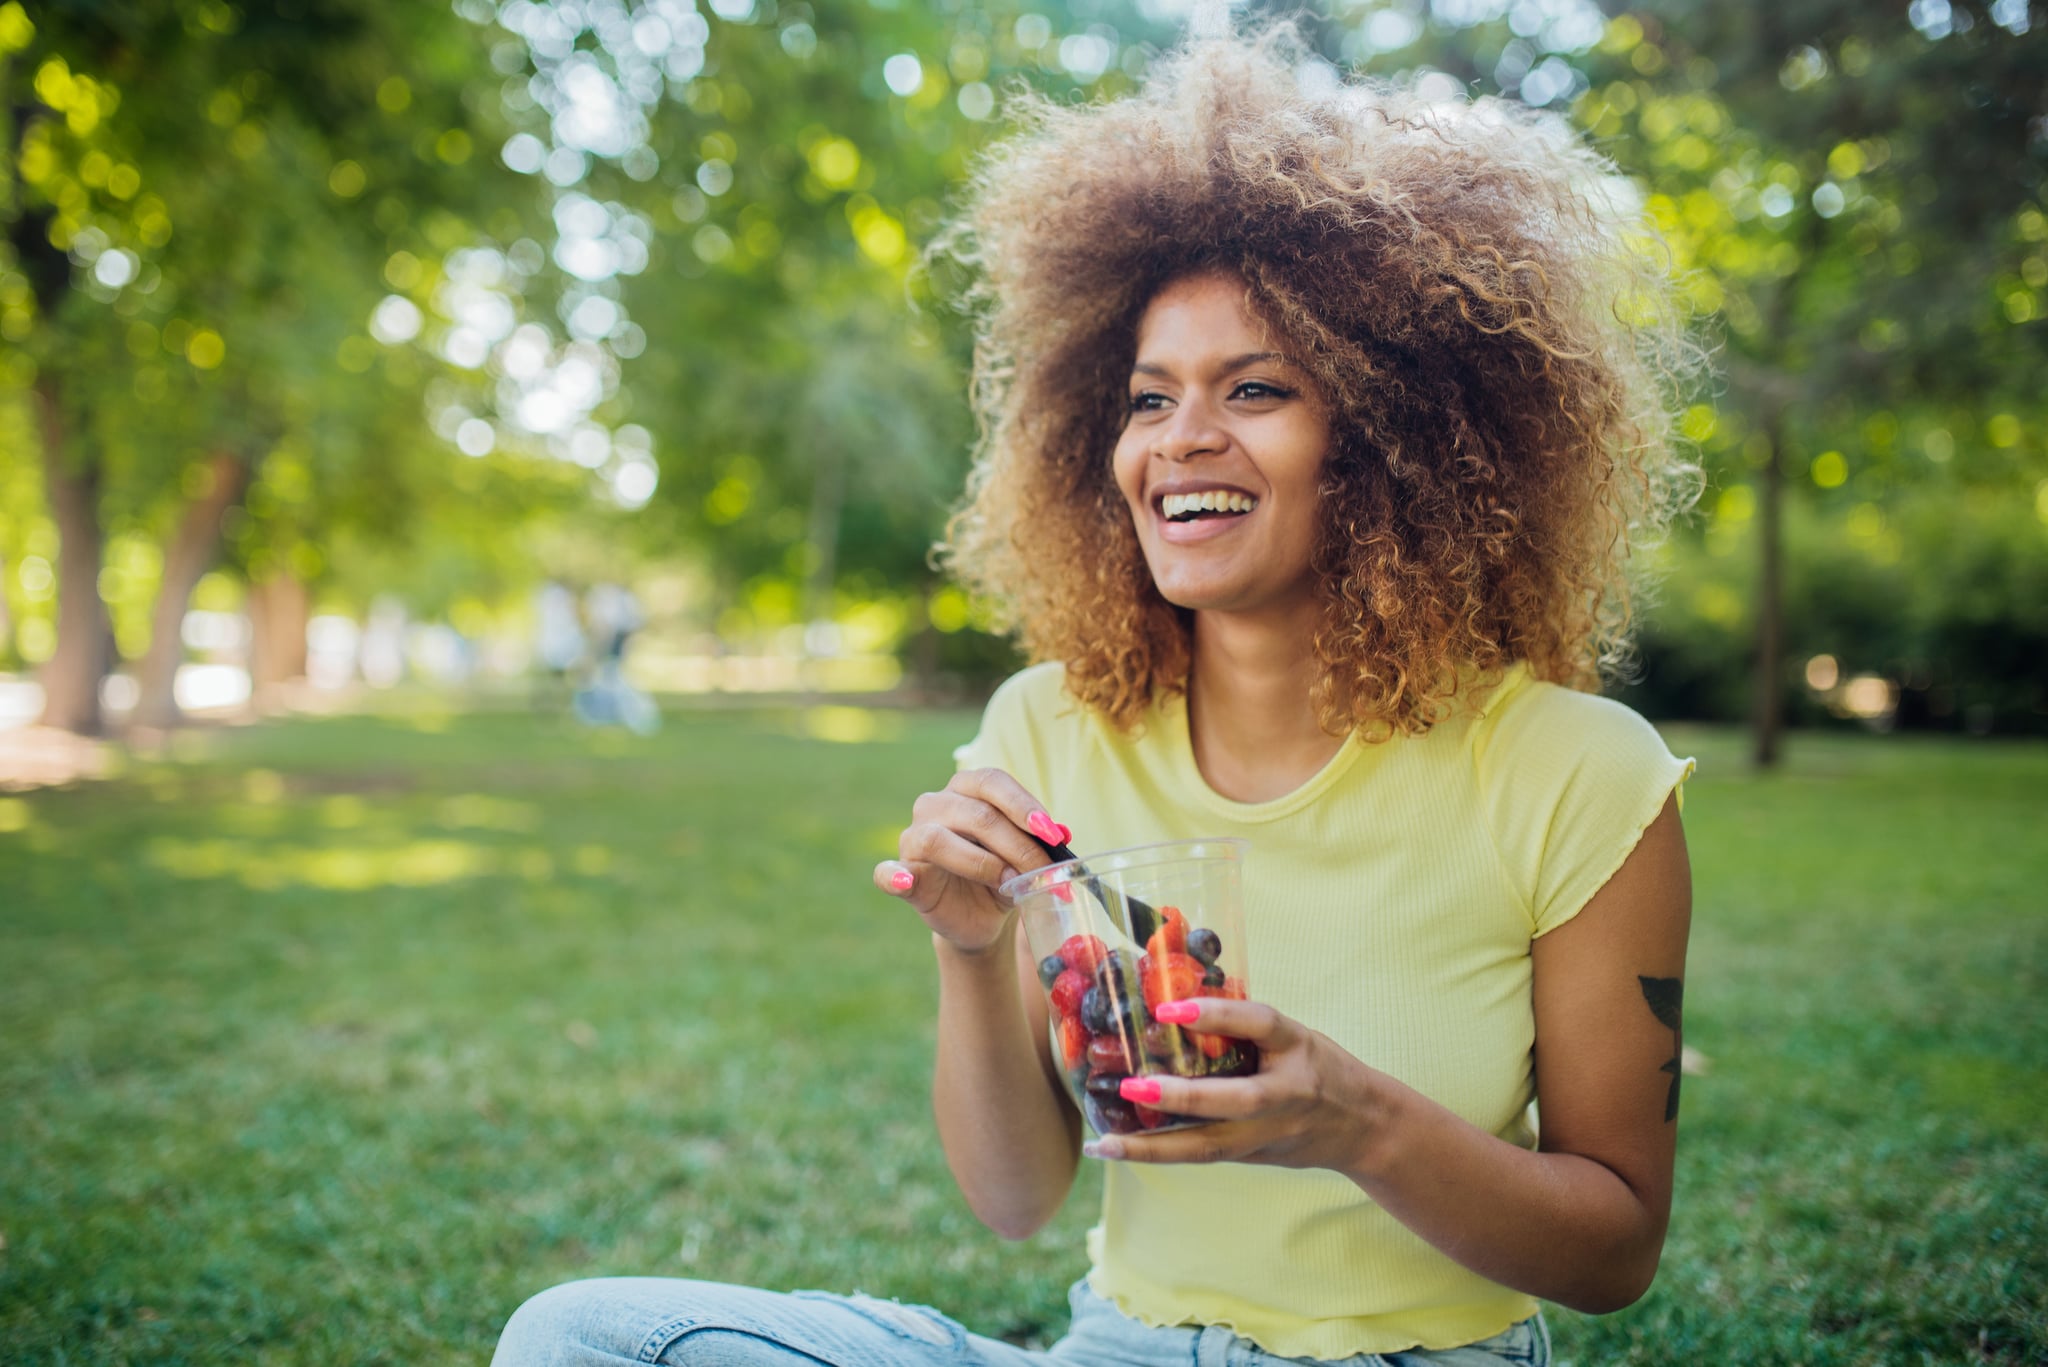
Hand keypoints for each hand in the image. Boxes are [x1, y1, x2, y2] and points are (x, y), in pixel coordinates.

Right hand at [872, 767, 1065, 955]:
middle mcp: (935, 806)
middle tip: (1044, 871)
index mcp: (967, 790)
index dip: (1023, 805)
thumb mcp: (1026, 857)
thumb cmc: (1003, 875)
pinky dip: (893, 876)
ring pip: (938, 838)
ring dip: (982, 863)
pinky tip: (904, 881)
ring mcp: (913, 839)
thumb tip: (1061, 836)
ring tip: (1009, 883)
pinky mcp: (901, 875)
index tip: (1052, 833)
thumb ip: (1039, 843)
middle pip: (976, 814)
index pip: (992, 782)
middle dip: (1017, 844)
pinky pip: (887, 873)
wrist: (980, 917)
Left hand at [1082, 997, 1388, 1172]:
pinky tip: (1117, 1148)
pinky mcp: (1252, 1157)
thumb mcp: (1292, 1035)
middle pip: (1234, 1101)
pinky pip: (1202, 1155)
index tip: (1171, 1006)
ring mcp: (1269, 1134)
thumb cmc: (1319, 1067)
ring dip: (1153, 1146)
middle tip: (1131, 1083)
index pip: (1260, 1024)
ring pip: (1209, 1146)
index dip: (1217, 1014)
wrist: (1364, 1128)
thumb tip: (1174, 998)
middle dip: (1181, 1097)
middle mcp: (1286, 1094)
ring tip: (1105, 1142)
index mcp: (1297, 1049)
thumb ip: (1243, 1024)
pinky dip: (1159, 1154)